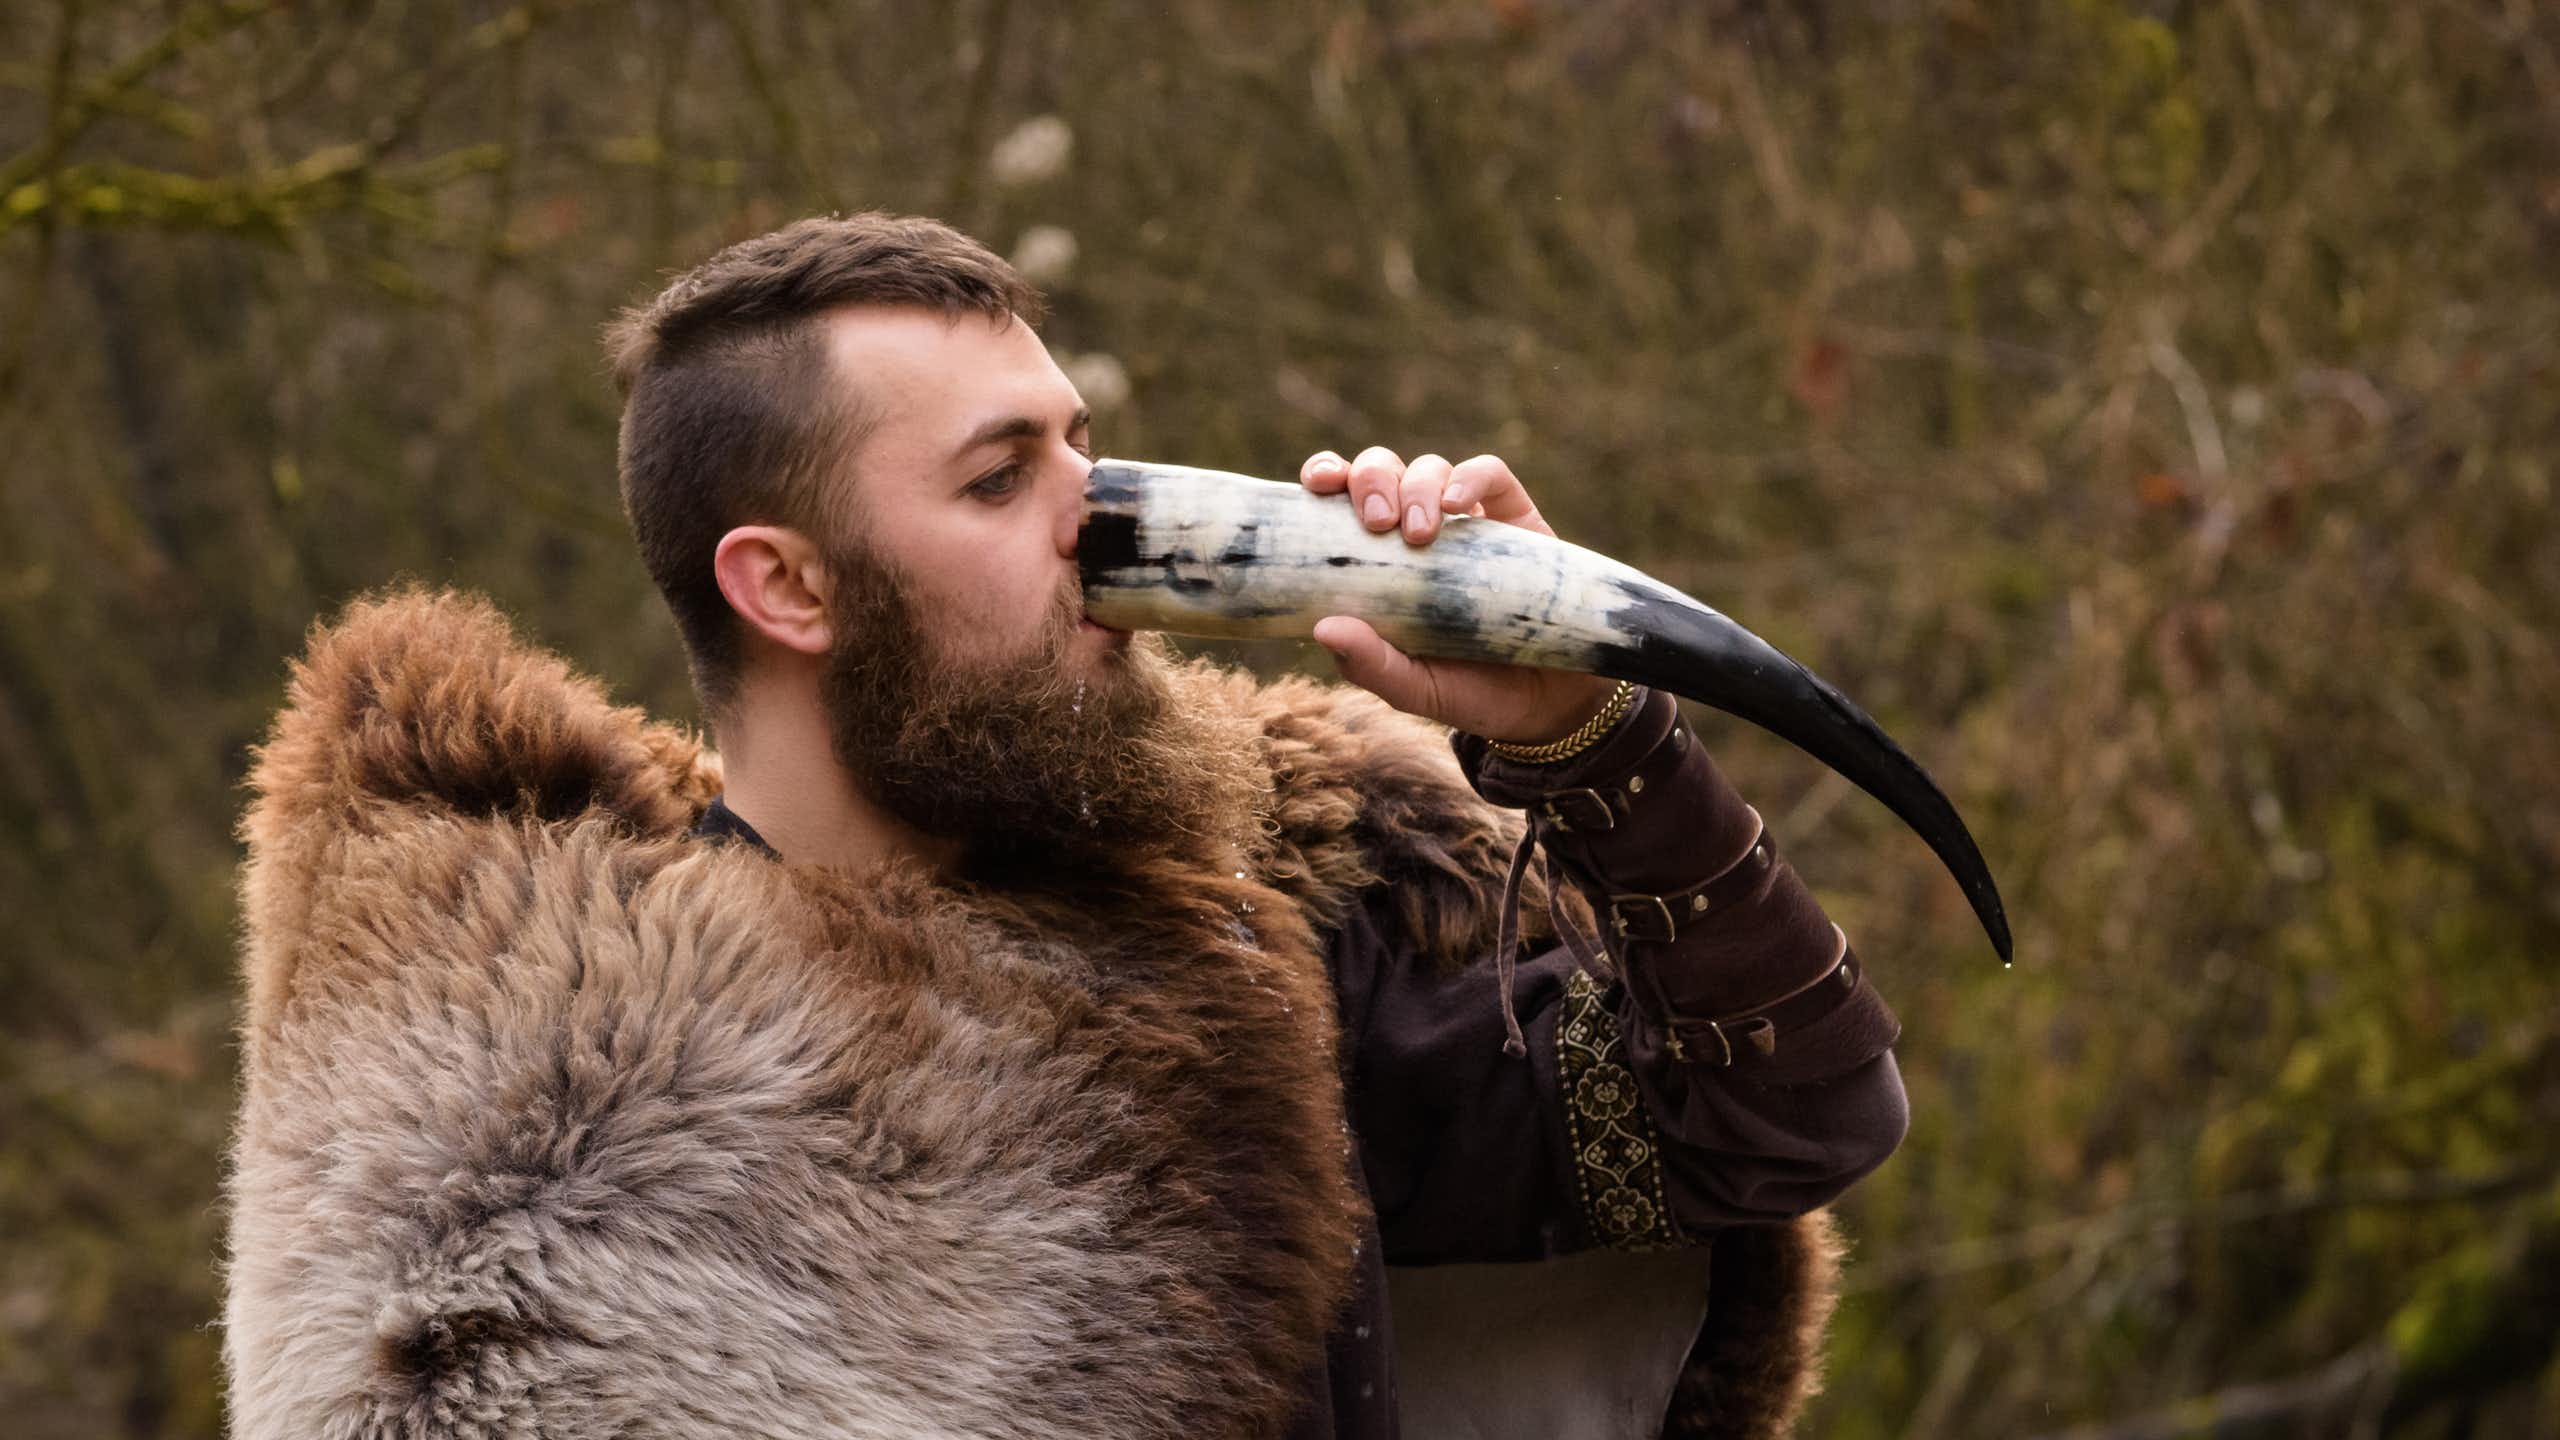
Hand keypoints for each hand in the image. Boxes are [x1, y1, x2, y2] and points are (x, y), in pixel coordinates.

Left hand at [1297, 446, 1619, 744]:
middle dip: (1371, 480)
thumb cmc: (1467, 690)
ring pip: (1430, 468)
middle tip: (1378, 523)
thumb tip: (1323, 629)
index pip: (1339, 498)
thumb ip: (1369, 664)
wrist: (1546, 702)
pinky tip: (1459, 504)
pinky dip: (1470, 478)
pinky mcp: (1515, 517)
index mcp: (1376, 560)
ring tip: (1423, 534)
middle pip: (1382, 470)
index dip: (1325, 473)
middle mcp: (1416, 530)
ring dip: (1417, 486)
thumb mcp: (1412, 688)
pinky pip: (1491, 474)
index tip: (1317, 486)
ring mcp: (1466, 522)